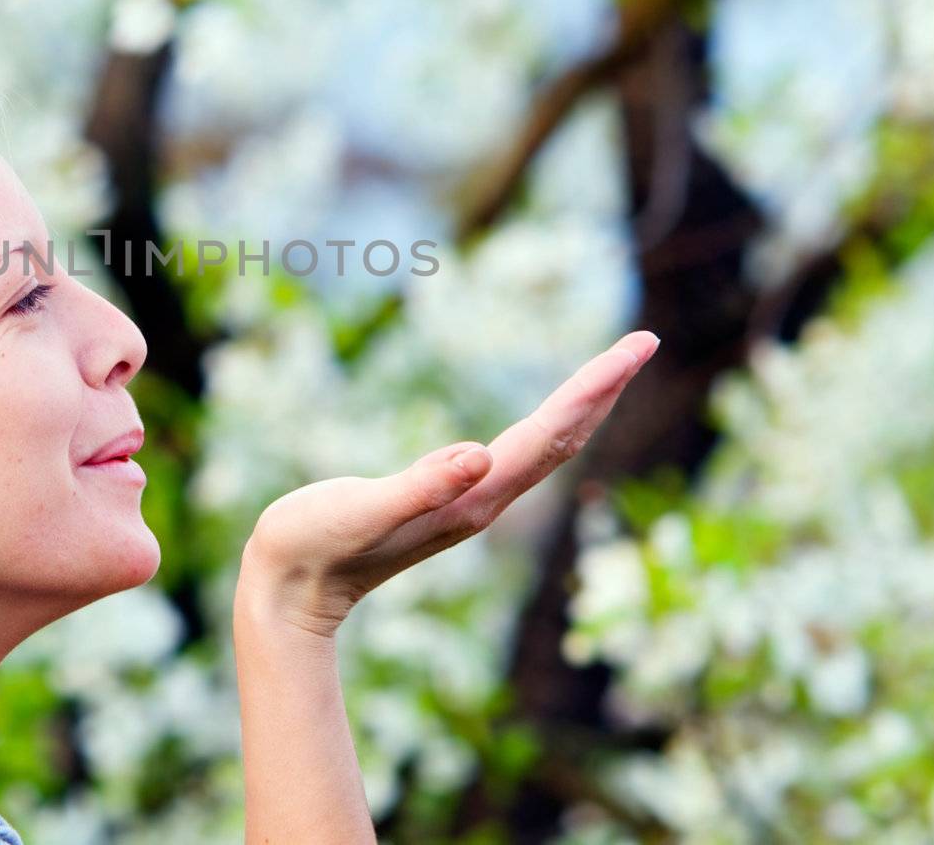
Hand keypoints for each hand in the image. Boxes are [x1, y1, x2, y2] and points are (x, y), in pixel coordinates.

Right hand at [236, 330, 659, 637]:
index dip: (593, 389)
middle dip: (602, 390)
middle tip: (642, 341)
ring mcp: (465, 503)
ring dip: (580, 408)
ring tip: (611, 372)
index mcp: (469, 498)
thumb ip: (419, 486)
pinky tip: (542, 422)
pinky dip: (543, 427)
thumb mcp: (362, 509)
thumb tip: (479, 457)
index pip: (548, 436)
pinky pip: (513, 456)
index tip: (635, 346)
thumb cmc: (314, 545)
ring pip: (542, 450)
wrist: (291, 593)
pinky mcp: (444, 501)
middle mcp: (479, 501)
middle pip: (559, 440)